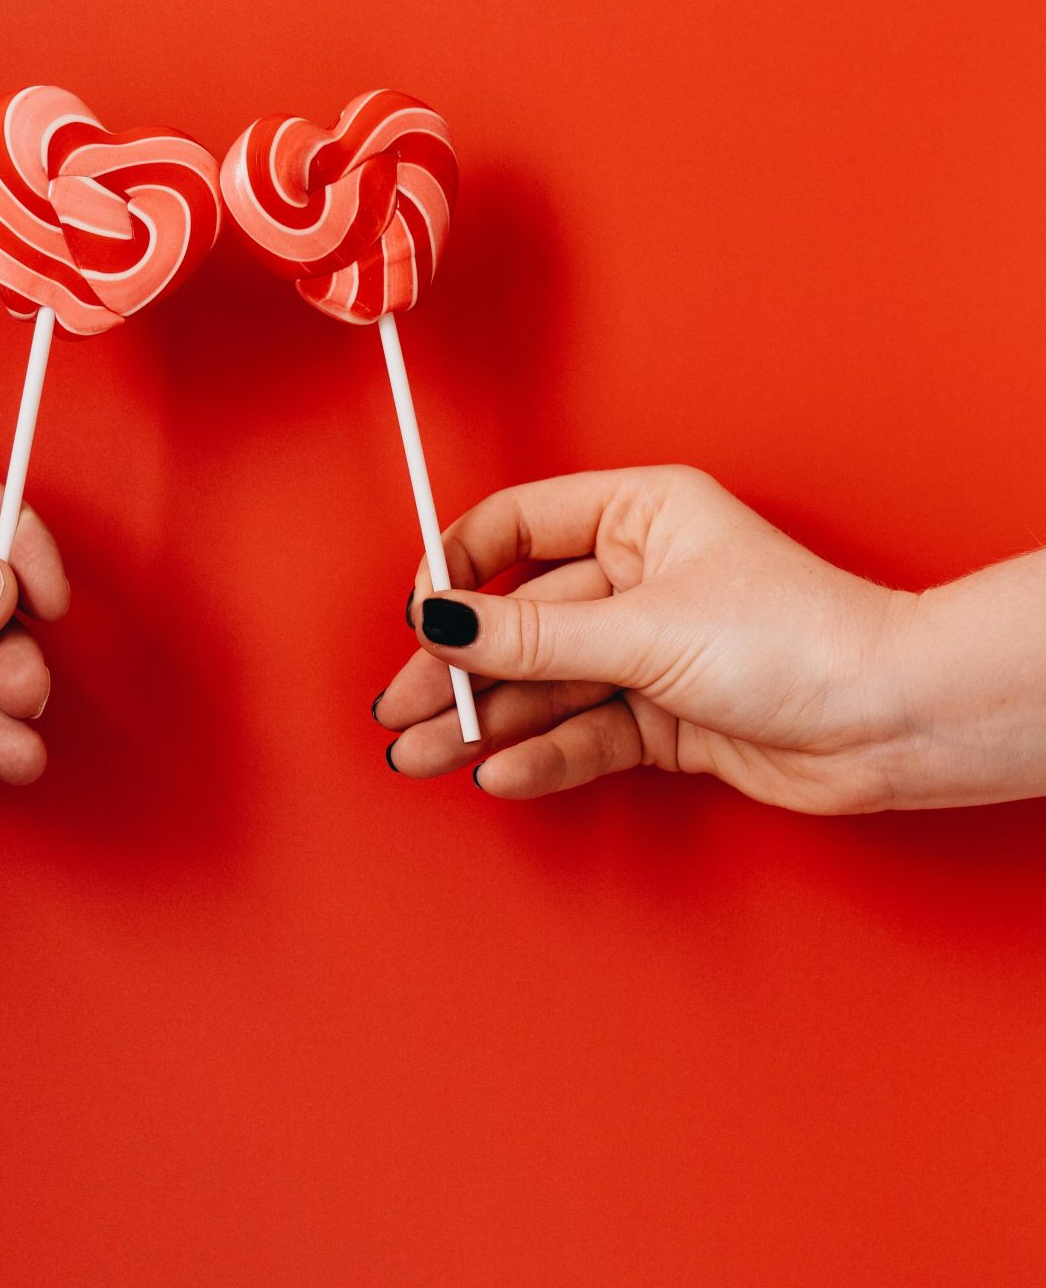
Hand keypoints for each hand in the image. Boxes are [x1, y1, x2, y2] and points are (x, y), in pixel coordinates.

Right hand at [374, 465, 1045, 812]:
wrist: (889, 722)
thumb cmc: (800, 641)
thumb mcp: (643, 631)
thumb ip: (531, 635)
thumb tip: (441, 619)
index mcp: (640, 515)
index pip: (516, 527)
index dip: (457, 570)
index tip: (417, 617)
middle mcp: (641, 576)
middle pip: (520, 618)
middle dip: (457, 669)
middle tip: (399, 710)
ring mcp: (653, 649)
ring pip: (546, 683)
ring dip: (485, 722)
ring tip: (424, 757)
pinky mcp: (668, 716)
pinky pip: (586, 731)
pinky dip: (543, 753)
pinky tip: (501, 772)